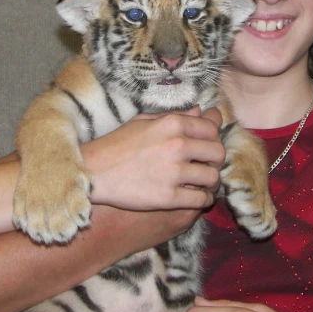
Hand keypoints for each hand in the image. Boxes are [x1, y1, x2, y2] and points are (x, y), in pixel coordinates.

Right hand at [83, 107, 224, 210]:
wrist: (94, 172)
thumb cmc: (116, 144)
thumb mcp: (143, 121)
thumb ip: (174, 116)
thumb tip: (200, 112)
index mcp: (173, 123)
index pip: (212, 128)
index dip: (213, 138)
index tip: (207, 146)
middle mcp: (177, 145)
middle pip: (218, 153)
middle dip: (215, 160)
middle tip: (206, 166)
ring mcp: (174, 172)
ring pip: (213, 178)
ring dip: (211, 182)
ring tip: (203, 184)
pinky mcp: (169, 197)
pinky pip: (201, 200)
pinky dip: (203, 200)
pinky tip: (198, 198)